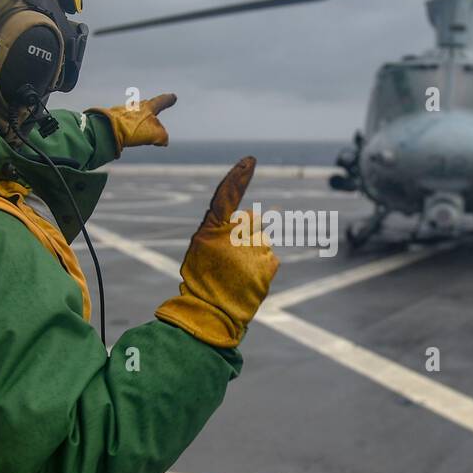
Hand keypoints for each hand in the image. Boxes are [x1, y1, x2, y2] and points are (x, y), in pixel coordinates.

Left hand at [89, 93, 176, 151]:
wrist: (108, 130)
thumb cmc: (134, 129)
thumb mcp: (156, 134)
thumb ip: (163, 137)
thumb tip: (163, 141)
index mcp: (147, 107)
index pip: (161, 102)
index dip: (167, 100)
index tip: (173, 97)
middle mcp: (136, 108)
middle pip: (146, 106)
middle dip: (152, 108)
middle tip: (156, 107)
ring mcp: (124, 114)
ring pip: (135, 115)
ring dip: (140, 120)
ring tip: (143, 126)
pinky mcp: (115, 122)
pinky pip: (126, 124)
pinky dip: (130, 129)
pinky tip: (129, 134)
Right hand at [155, 157, 279, 348]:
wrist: (213, 312)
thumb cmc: (203, 280)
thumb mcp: (202, 247)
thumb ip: (223, 229)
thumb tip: (252, 218)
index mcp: (213, 226)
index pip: (227, 194)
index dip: (238, 176)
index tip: (250, 160)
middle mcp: (236, 233)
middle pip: (252, 222)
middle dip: (247, 234)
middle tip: (231, 259)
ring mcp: (255, 248)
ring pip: (262, 242)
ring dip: (254, 254)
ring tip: (237, 274)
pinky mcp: (270, 264)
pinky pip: (270, 259)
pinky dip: (262, 268)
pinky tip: (248, 281)